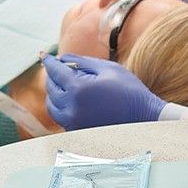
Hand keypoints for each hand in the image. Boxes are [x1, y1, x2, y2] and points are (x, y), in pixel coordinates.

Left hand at [41, 53, 165, 129]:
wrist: (145, 120)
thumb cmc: (129, 91)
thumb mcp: (108, 69)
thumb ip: (82, 62)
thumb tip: (62, 58)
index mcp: (78, 90)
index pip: (55, 72)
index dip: (48, 61)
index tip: (42, 54)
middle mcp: (71, 109)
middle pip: (51, 89)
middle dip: (52, 76)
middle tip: (57, 67)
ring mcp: (73, 124)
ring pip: (52, 106)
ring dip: (54, 93)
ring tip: (63, 83)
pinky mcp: (78, 133)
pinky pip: (61, 118)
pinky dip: (62, 106)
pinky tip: (72, 98)